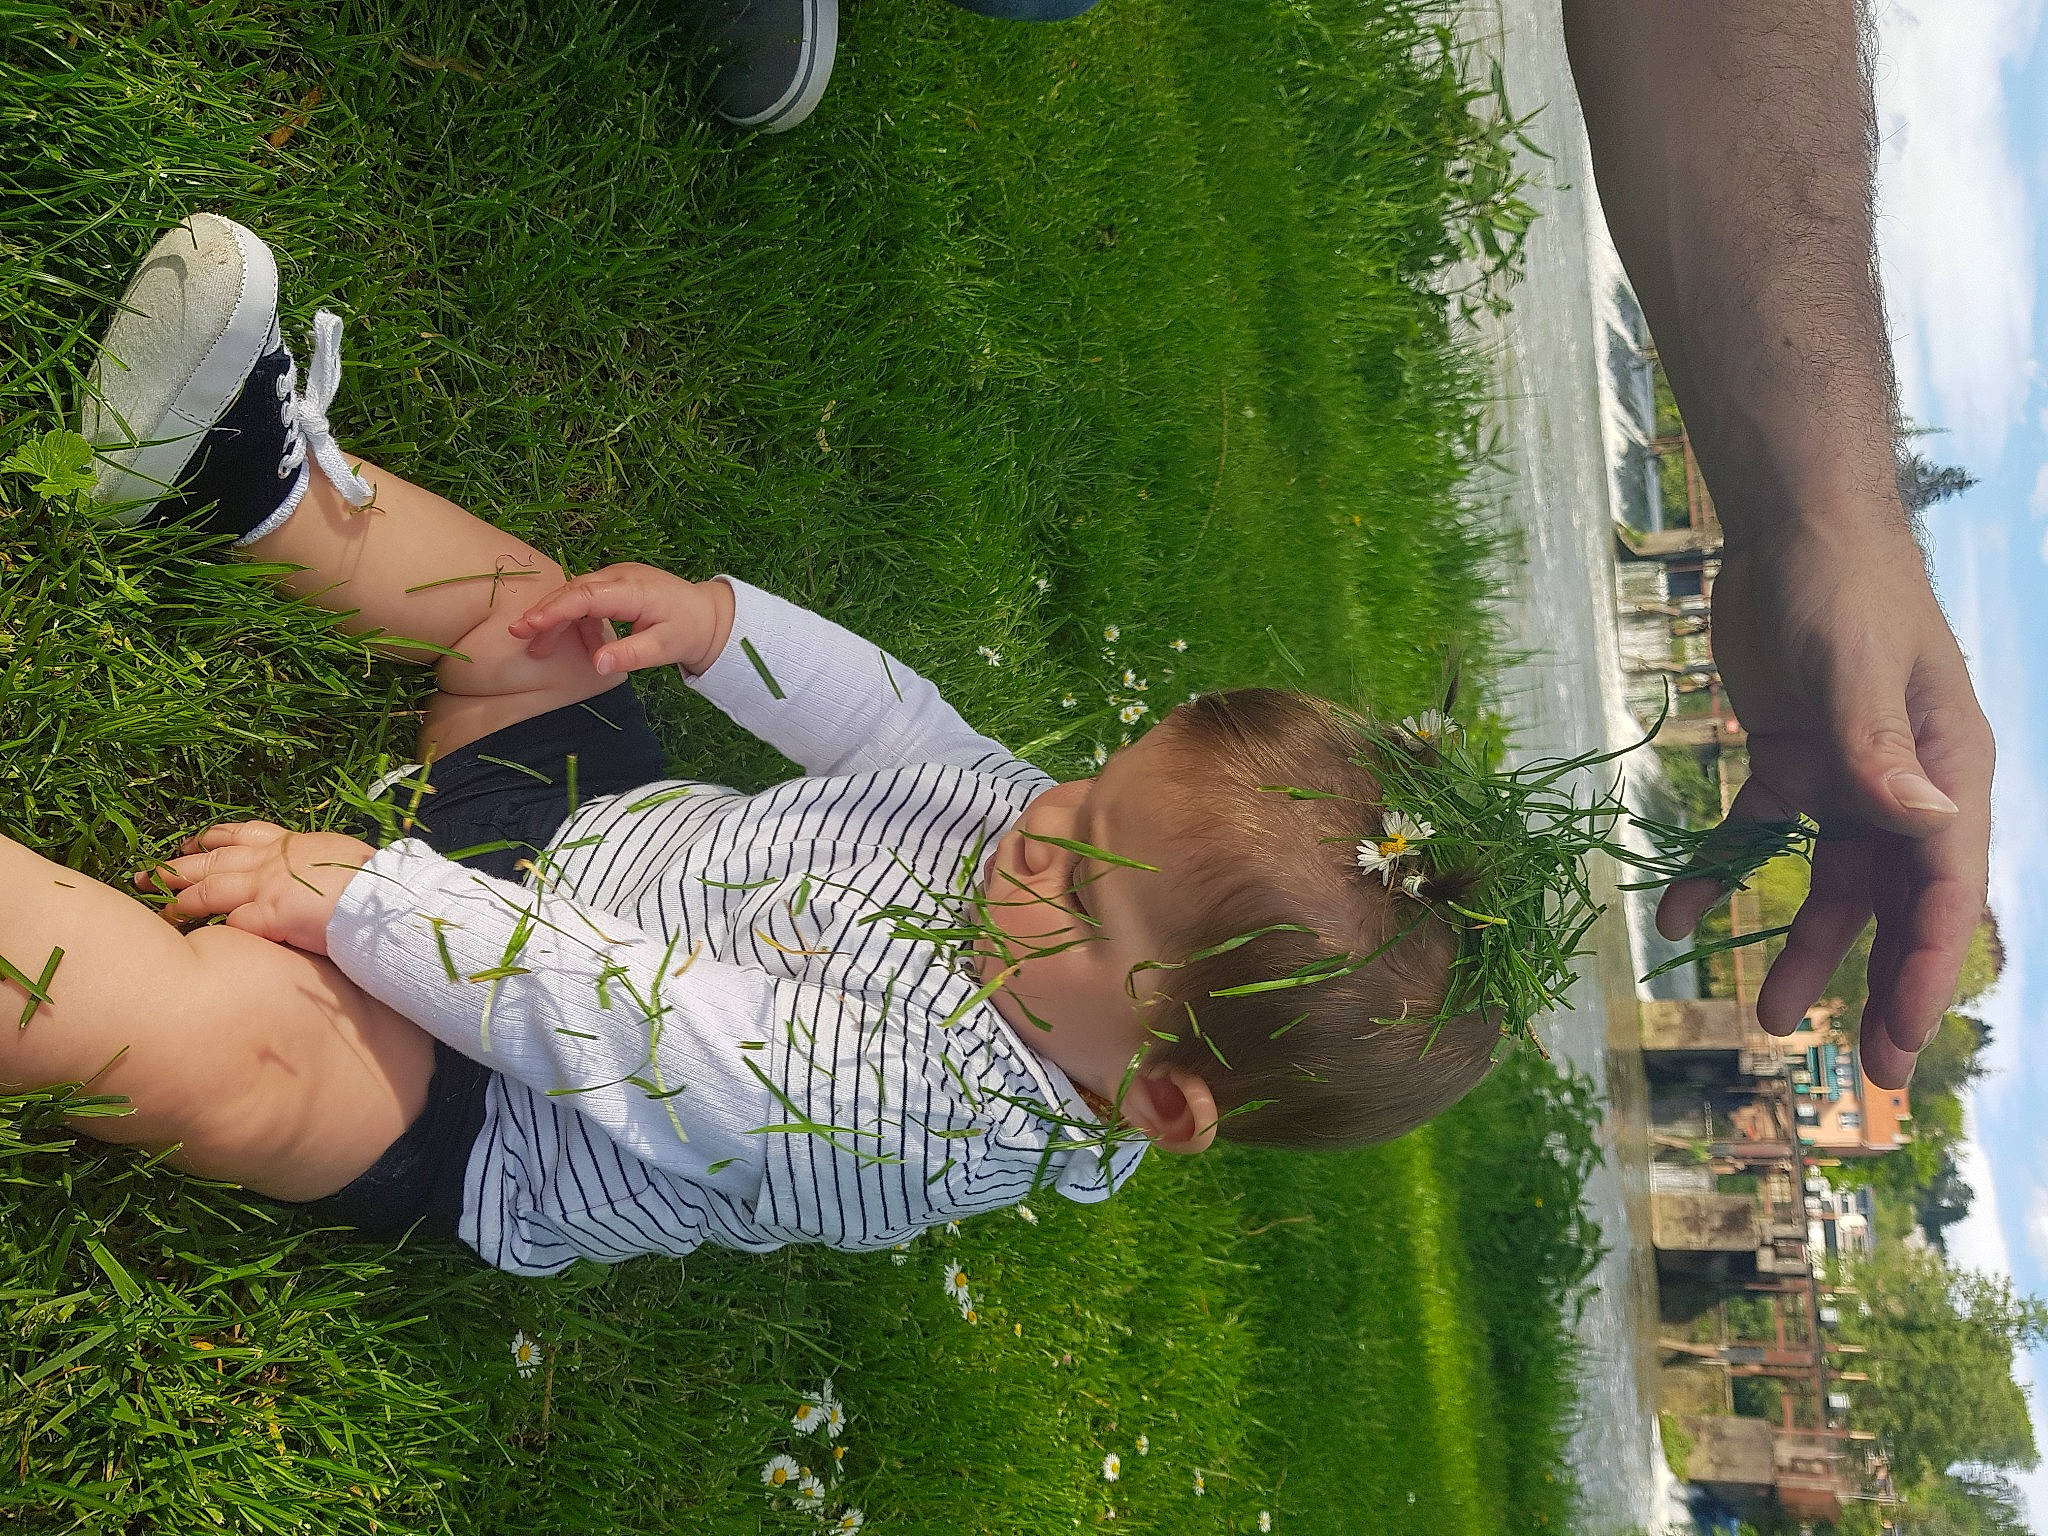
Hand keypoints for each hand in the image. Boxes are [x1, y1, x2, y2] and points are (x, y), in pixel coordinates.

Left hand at [136, 822, 375, 955]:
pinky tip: (192, 938)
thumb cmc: (376, 881)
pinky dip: (211, 929)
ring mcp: (268, 886)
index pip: (244, 834)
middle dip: (178, 866)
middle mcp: (273, 860)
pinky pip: (230, 923)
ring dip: (179, 900)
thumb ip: (320, 865)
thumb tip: (316, 875)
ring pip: (209, 889)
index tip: (192, 842)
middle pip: (213, 858)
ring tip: (157, 909)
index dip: (213, 838)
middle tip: (148, 873)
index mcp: (294, 844)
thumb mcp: (346, 859)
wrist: (387, 897)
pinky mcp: (269, 916)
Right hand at [506, 564, 735, 677]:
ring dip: (558, 620)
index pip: (584, 596)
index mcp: (633, 590)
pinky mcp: (617, 585)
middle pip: (573, 592)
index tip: (528, 624)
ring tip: (541, 649)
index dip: (554, 610)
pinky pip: (588, 598)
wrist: (711, 615)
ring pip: (577, 594)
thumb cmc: (690, 630)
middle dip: (545, 614)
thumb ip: (630, 655)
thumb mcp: (664, 649)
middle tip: (519, 636)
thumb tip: (597, 664)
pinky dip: (578, 620)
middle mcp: (621, 577)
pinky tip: (582, 646)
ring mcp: (618, 577)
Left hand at [1656, 520, 1993, 1088]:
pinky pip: (1756, 834)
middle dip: (1882, 985)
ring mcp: (1848, 775)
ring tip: (1766, 1015)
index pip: (1943, 889)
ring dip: (1800, 945)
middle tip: (1869, 1072)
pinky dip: (1718, 873)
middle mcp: (1907, 784)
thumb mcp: (1856, 664)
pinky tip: (1676, 915)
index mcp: (1948, 770)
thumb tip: (1927, 827)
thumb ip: (1880, 747)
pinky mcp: (1789, 759)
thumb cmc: (1842, 584)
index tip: (1899, 1041)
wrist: (1790, 526)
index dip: (1923, 971)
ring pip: (1829, 884)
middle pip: (1897, 904)